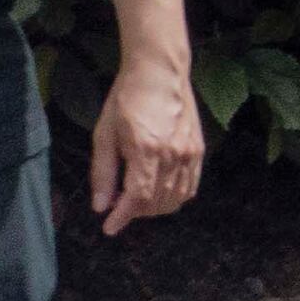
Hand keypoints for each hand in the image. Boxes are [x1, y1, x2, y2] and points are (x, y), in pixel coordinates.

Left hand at [90, 54, 203, 231]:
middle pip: (156, 201)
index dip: (122, 217)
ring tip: (136, 200)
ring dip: (154, 208)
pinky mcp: (199, 149)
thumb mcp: (104, 134)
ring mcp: (190, 152)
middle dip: (134, 212)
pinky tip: (159, 192)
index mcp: (146, 149)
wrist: (160, 72)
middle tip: (117, 206)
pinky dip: (175, 197)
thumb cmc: (126, 99)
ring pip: (175, 198)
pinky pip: (191, 186)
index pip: (137, 197)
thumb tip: (100, 206)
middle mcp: (173, 154)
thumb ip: (103, 173)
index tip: (109, 228)